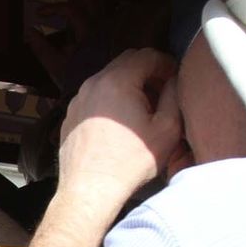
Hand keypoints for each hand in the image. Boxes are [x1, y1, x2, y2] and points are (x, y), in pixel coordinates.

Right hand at [24, 0, 108, 94]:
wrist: (98, 90)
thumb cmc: (76, 80)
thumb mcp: (56, 67)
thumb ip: (43, 49)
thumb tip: (29, 31)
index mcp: (88, 34)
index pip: (72, 10)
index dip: (54, 7)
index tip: (39, 13)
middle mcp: (99, 26)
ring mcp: (104, 26)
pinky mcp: (104, 28)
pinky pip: (100, 5)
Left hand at [56, 48, 182, 214]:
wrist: (90, 191)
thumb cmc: (129, 163)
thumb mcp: (167, 129)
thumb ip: (173, 95)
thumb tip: (173, 82)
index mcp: (117, 81)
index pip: (146, 55)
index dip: (165, 63)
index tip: (174, 77)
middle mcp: (93, 84)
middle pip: (125, 62)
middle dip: (146, 71)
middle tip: (161, 90)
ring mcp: (77, 100)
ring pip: (107, 79)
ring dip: (128, 85)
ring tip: (142, 108)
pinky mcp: (70, 117)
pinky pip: (94, 98)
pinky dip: (110, 100)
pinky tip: (120, 123)